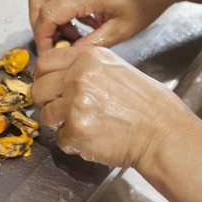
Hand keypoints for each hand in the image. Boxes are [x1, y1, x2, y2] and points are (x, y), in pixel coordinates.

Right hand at [28, 0, 172, 53]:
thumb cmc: (147, 1)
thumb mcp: (121, 30)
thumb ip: (91, 44)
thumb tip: (68, 55)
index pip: (48, 14)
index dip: (43, 37)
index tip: (48, 52)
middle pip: (37, 1)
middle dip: (39, 26)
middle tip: (53, 44)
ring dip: (48, 18)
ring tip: (70, 36)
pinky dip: (58, 10)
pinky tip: (78, 23)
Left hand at [32, 46, 195, 167]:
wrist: (163, 133)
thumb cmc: (144, 105)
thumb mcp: (115, 68)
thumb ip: (83, 68)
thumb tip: (55, 76)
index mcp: (88, 58)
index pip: (44, 62)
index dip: (44, 77)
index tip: (50, 87)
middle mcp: (79, 77)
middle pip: (38, 89)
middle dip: (48, 102)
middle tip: (65, 110)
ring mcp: (75, 104)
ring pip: (46, 115)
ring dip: (60, 124)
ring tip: (85, 124)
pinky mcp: (77, 130)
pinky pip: (60, 139)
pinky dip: (73, 143)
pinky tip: (94, 137)